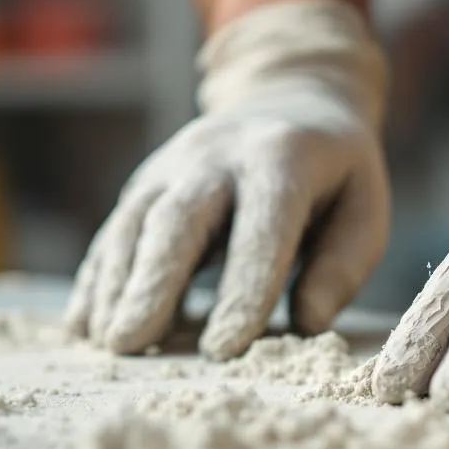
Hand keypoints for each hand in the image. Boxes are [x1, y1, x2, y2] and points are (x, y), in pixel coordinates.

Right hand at [65, 0, 389, 358]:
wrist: (290, 99)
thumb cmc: (334, 174)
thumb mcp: (364, 208)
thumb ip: (343, 265)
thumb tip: (307, 322)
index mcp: (282, 157)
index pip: (260, 229)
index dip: (242, 290)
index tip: (222, 350)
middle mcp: (217, 154)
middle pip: (176, 218)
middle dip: (152, 283)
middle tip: (131, 344)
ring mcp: (172, 164)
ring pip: (134, 222)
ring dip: (116, 285)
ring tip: (109, 344)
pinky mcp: (145, 182)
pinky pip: (115, 230)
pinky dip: (97, 277)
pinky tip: (84, 324)